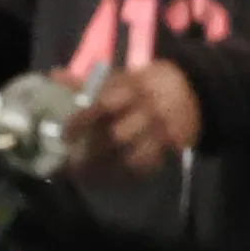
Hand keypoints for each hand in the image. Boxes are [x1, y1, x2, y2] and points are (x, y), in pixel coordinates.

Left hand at [62, 63, 201, 179]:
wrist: (195, 91)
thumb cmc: (147, 83)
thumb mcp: (122, 76)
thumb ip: (88, 80)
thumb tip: (53, 75)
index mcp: (134, 85)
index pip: (104, 104)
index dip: (81, 121)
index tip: (65, 135)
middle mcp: (149, 107)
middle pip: (117, 135)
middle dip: (93, 151)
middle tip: (73, 163)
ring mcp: (163, 129)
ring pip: (133, 155)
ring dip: (108, 166)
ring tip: (88, 174)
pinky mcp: (173, 147)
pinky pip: (149, 165)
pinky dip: (129, 172)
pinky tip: (112, 175)